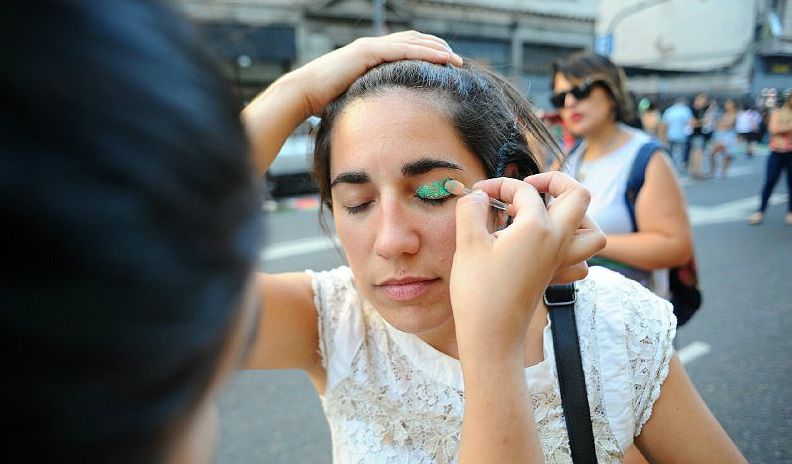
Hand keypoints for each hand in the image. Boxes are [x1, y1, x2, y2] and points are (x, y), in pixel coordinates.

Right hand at [290, 31, 462, 117]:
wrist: (302, 94)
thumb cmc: (323, 103)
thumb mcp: (354, 100)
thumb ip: (369, 102)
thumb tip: (380, 122)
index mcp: (370, 56)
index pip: (404, 49)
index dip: (426, 54)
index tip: (444, 66)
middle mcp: (372, 47)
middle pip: (413, 41)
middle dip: (437, 49)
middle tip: (457, 60)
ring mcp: (370, 47)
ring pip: (412, 42)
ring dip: (437, 50)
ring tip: (456, 60)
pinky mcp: (368, 51)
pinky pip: (404, 50)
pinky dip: (425, 53)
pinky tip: (443, 59)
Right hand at [449, 173, 598, 358]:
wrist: (491, 335)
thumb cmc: (478, 290)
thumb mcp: (468, 243)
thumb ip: (471, 209)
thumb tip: (476, 195)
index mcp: (537, 227)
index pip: (524, 191)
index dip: (499, 185)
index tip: (479, 193)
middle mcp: (557, 241)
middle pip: (578, 197)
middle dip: (556, 181)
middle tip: (530, 185)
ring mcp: (561, 260)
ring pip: (591, 230)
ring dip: (573, 214)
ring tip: (545, 213)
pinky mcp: (556, 276)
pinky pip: (582, 258)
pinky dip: (573, 246)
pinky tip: (547, 245)